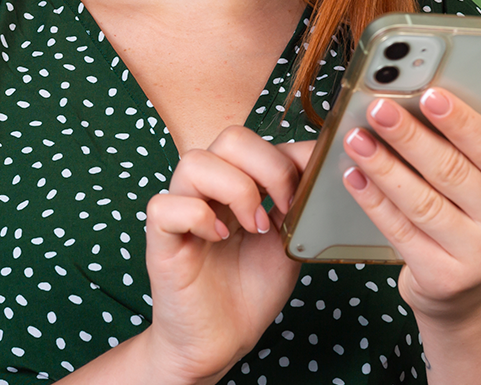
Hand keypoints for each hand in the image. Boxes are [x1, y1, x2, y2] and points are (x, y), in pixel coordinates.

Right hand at [140, 127, 314, 382]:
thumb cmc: (251, 290)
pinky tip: (219, 238)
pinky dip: (198, 217)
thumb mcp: (287, 239)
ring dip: (236, 190)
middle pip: (230, 138)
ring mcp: (181, 211)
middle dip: (269, 168)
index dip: (291, 157)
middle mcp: (207, 190)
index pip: (259, 140)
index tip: (311, 192)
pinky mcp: (160, 240)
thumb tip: (321, 162)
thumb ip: (298, 201)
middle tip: (284, 209)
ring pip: (195, 162)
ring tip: (254, 227)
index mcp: (237, 183)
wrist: (222, 341)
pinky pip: (165, 205)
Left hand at [340, 90, 480, 321]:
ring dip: (384, 167)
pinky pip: (400, 230)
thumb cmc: (475, 220)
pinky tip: (354, 176)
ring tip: (357, 140)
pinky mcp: (442, 276)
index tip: (429, 94)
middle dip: (410, 137)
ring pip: (421, 202)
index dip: (459, 121)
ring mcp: (476, 254)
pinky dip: (374, 201)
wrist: (468, 291)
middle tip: (379, 110)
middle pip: (451, 172)